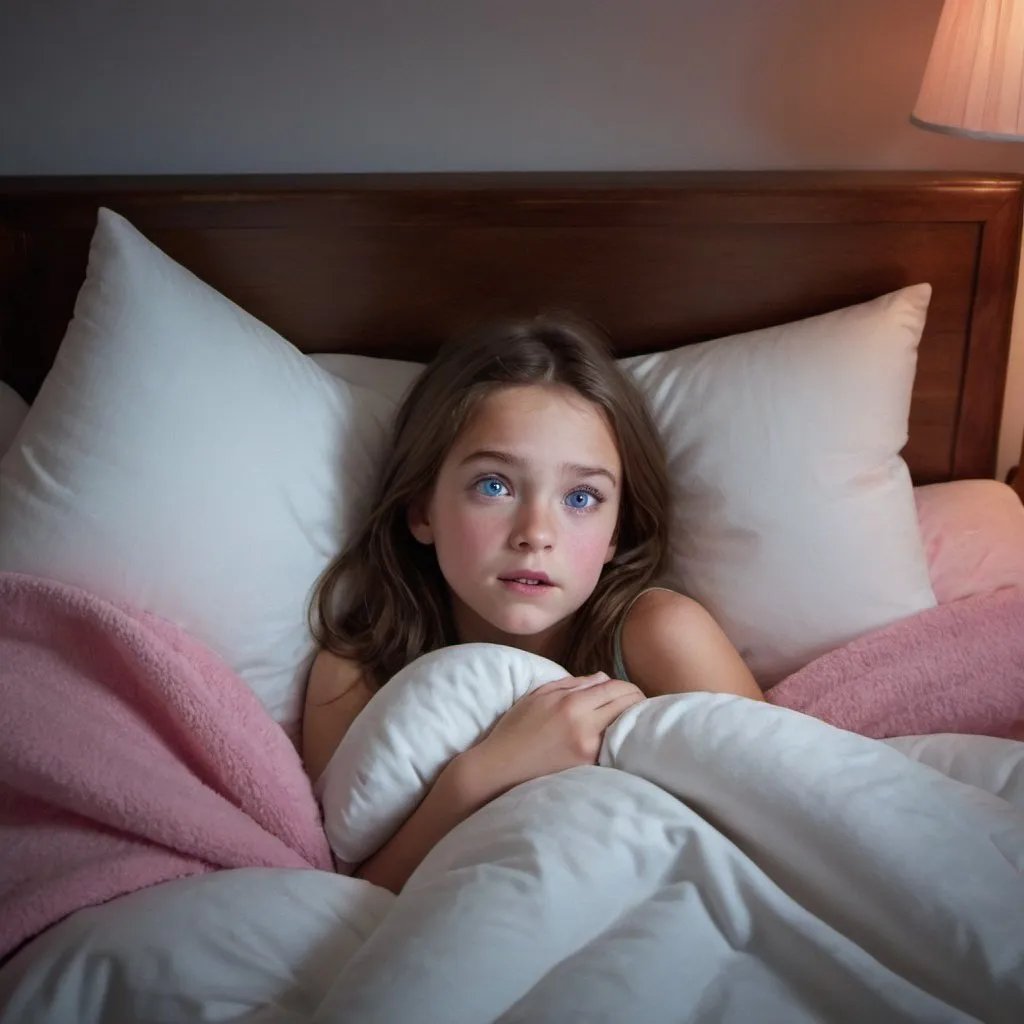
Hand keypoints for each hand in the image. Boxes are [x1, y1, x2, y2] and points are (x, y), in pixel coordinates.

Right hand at [458, 673, 644, 804]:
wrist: (501, 768)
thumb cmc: (516, 728)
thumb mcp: (539, 695)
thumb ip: (573, 684)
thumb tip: (604, 678)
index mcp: (570, 704)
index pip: (615, 689)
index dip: (629, 687)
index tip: (631, 690)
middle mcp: (583, 726)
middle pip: (627, 707)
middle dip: (637, 701)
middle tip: (638, 703)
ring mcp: (587, 750)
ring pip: (624, 728)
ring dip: (630, 721)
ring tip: (630, 719)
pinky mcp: (587, 767)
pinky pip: (612, 747)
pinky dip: (618, 740)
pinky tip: (617, 738)